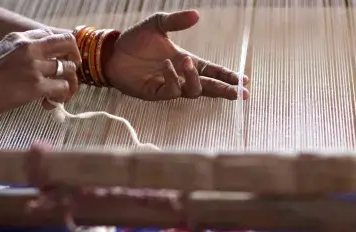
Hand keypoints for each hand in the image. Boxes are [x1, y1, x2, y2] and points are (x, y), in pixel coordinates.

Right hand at [0, 29, 81, 115]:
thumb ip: (19, 53)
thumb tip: (37, 64)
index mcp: (20, 38)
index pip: (52, 34)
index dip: (61, 48)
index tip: (60, 60)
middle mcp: (30, 48)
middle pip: (68, 43)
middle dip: (74, 58)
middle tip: (69, 72)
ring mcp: (34, 66)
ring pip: (68, 70)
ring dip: (68, 85)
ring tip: (56, 96)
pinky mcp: (36, 86)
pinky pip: (63, 88)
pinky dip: (60, 98)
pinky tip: (47, 104)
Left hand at [103, 10, 249, 100]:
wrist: (112, 52)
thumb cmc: (135, 40)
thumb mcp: (157, 24)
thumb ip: (176, 21)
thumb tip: (196, 14)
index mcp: (185, 60)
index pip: (212, 71)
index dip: (227, 76)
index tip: (243, 81)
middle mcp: (180, 75)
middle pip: (208, 87)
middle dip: (224, 90)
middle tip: (239, 93)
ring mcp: (169, 85)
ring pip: (192, 90)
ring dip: (194, 77)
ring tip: (187, 62)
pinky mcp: (155, 92)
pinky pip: (171, 92)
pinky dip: (173, 79)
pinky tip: (167, 66)